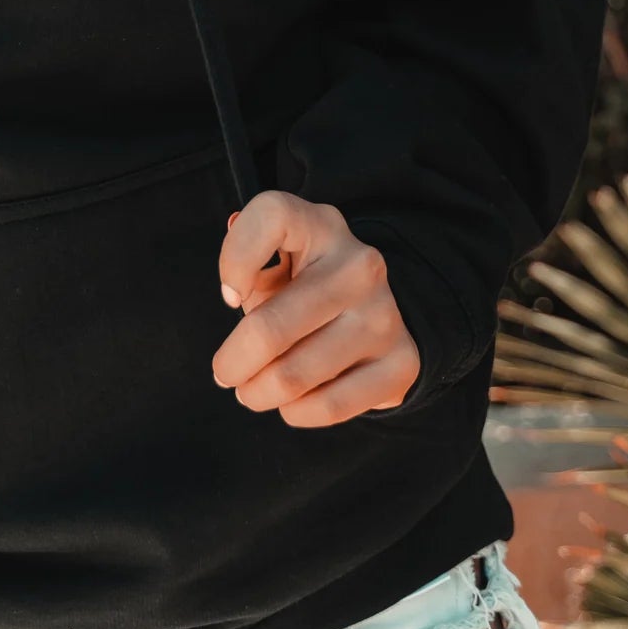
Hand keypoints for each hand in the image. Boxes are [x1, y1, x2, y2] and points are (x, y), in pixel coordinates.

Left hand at [212, 191, 419, 425]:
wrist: (375, 310)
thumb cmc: (303, 283)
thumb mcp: (273, 260)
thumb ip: (246, 264)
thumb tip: (235, 291)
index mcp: (321, 224)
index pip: (271, 216)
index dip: (234, 260)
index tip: (229, 295)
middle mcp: (359, 265)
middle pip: (270, 329)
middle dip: (234, 362)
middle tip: (225, 373)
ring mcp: (385, 314)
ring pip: (294, 375)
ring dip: (258, 393)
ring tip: (251, 391)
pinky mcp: (402, 362)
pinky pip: (330, 406)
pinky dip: (296, 412)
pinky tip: (289, 404)